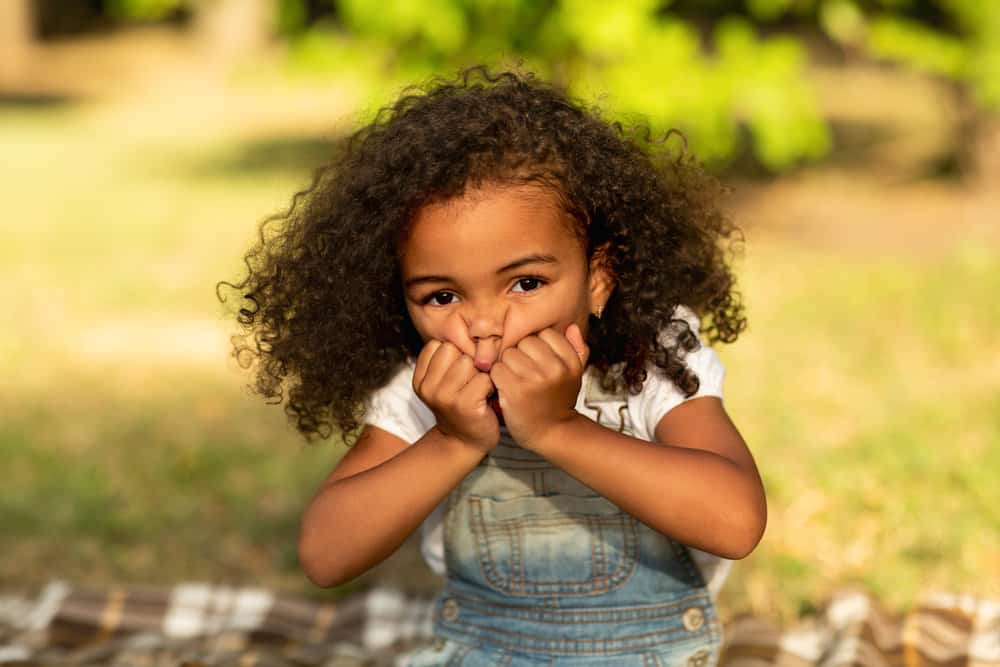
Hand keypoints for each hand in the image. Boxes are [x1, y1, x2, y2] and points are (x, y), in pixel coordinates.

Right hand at [413, 339, 498, 453]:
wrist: (464, 443)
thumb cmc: (459, 406)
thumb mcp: (443, 382)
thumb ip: (446, 360)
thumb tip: (469, 332)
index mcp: (420, 379)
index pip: (437, 345)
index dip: (454, 354)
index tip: (457, 373)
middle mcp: (428, 387)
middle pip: (454, 350)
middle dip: (468, 361)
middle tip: (470, 382)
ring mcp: (445, 397)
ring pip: (469, 362)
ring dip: (480, 373)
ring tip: (478, 389)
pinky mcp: (465, 405)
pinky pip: (484, 378)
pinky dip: (490, 387)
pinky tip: (485, 399)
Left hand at [489, 323, 588, 450]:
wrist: (551, 433)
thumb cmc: (559, 400)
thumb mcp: (575, 375)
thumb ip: (577, 349)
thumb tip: (571, 327)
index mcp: (569, 362)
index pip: (546, 334)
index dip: (537, 345)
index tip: (537, 360)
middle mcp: (554, 368)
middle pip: (525, 341)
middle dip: (520, 353)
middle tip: (523, 370)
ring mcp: (534, 379)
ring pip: (509, 353)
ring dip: (506, 365)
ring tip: (514, 378)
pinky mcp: (515, 389)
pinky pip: (497, 369)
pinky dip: (497, 377)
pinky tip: (505, 387)